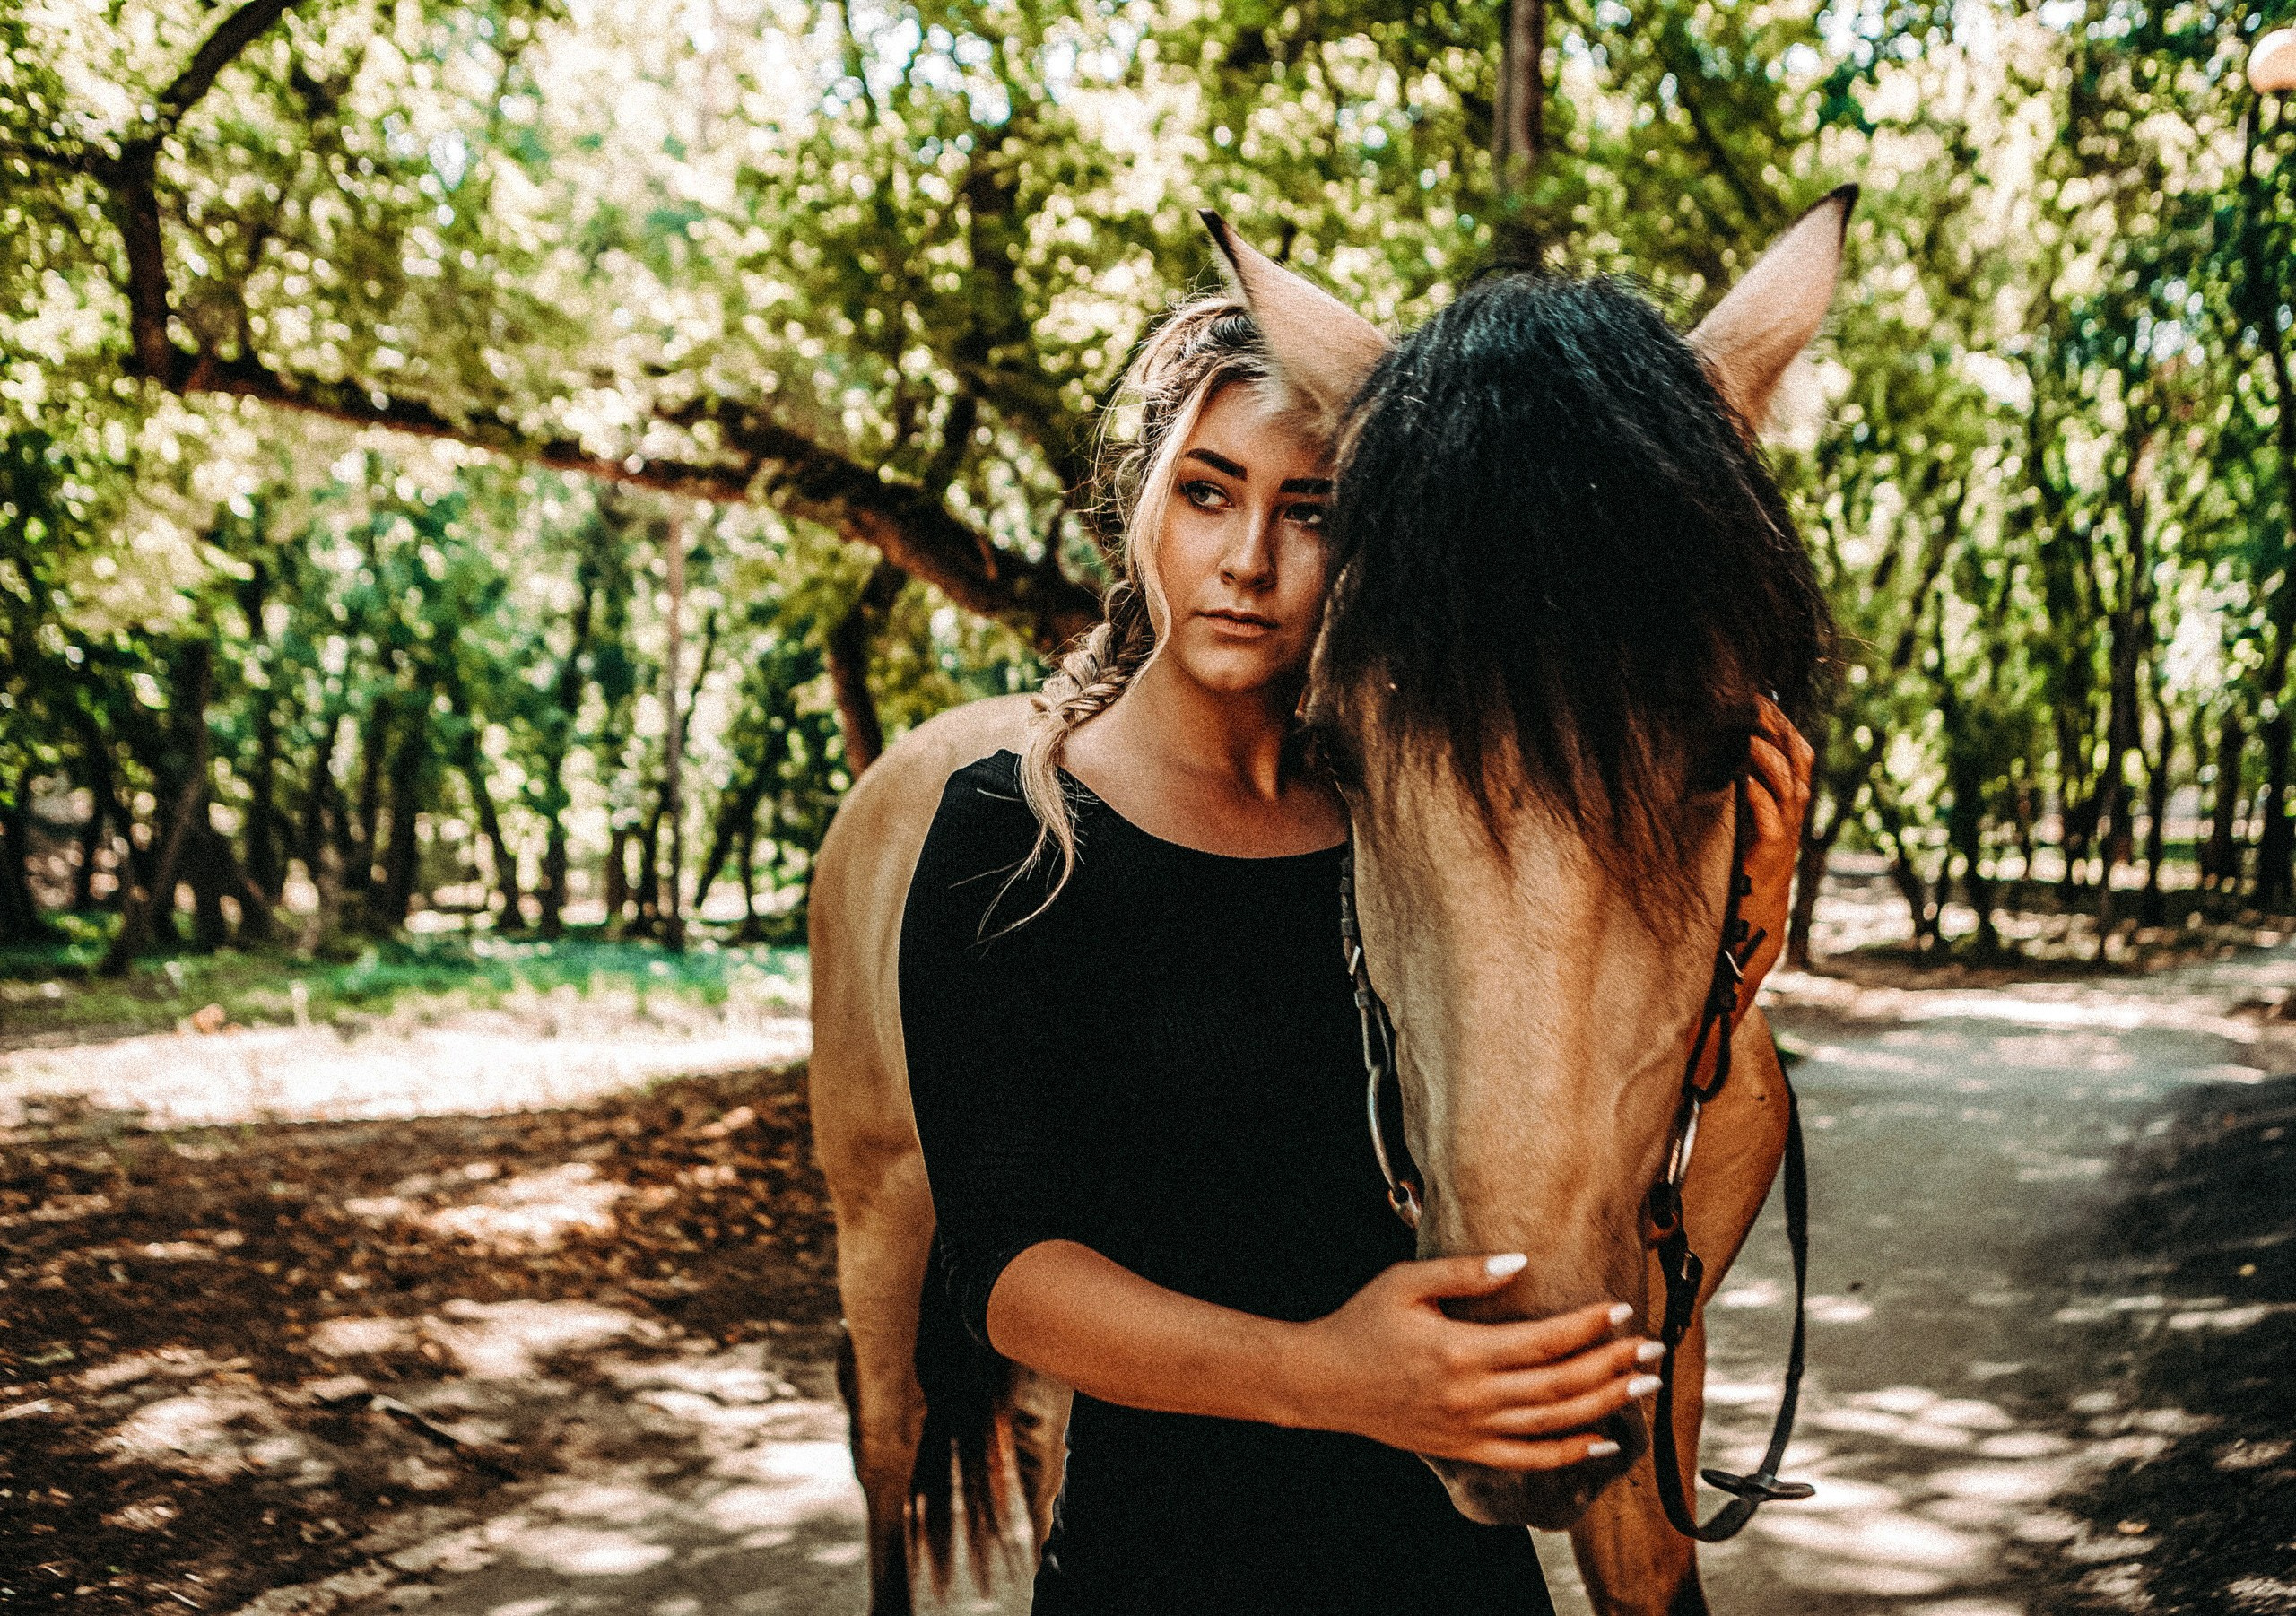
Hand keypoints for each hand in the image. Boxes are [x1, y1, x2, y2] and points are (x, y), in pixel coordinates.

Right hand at [1283, 1255, 1660, 1470]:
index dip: (1589, 1326)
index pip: (1544, 1340)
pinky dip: (1570, 1453)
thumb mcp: (1406, 1283)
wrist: (1323, 1383)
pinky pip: (1528, 1458)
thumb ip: (1465, 1272)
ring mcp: (1472, 1428)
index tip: (1621, 1308)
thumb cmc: (1362, 1324)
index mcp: (1462, 1351)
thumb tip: (1520, 1262)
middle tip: (1653, 1347)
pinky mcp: (1466, 1449)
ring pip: (1554, 1422)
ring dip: (1605, 1404)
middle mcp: (1473, 1396)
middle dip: (1613, 1364)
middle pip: (1561, 1384)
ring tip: (1643, 1386)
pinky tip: (1603, 1442)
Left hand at [1737, 696, 1814, 1007]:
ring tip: (1748, 737)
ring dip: (1769, 762)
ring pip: (1789, 791)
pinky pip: (1771, 827)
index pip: (1796, 757)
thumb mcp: (1746, 832)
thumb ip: (1744, 800)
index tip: (1761, 699)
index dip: (1783, 727)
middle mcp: (1790, 822)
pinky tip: (1745, 783)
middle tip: (1755, 705)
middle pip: (1797, 765)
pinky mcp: (1767, 863)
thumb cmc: (1744, 882)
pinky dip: (1761, 803)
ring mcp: (1782, 842)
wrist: (1753, 934)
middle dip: (1779, 732)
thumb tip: (1727, 762)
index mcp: (1786, 809)